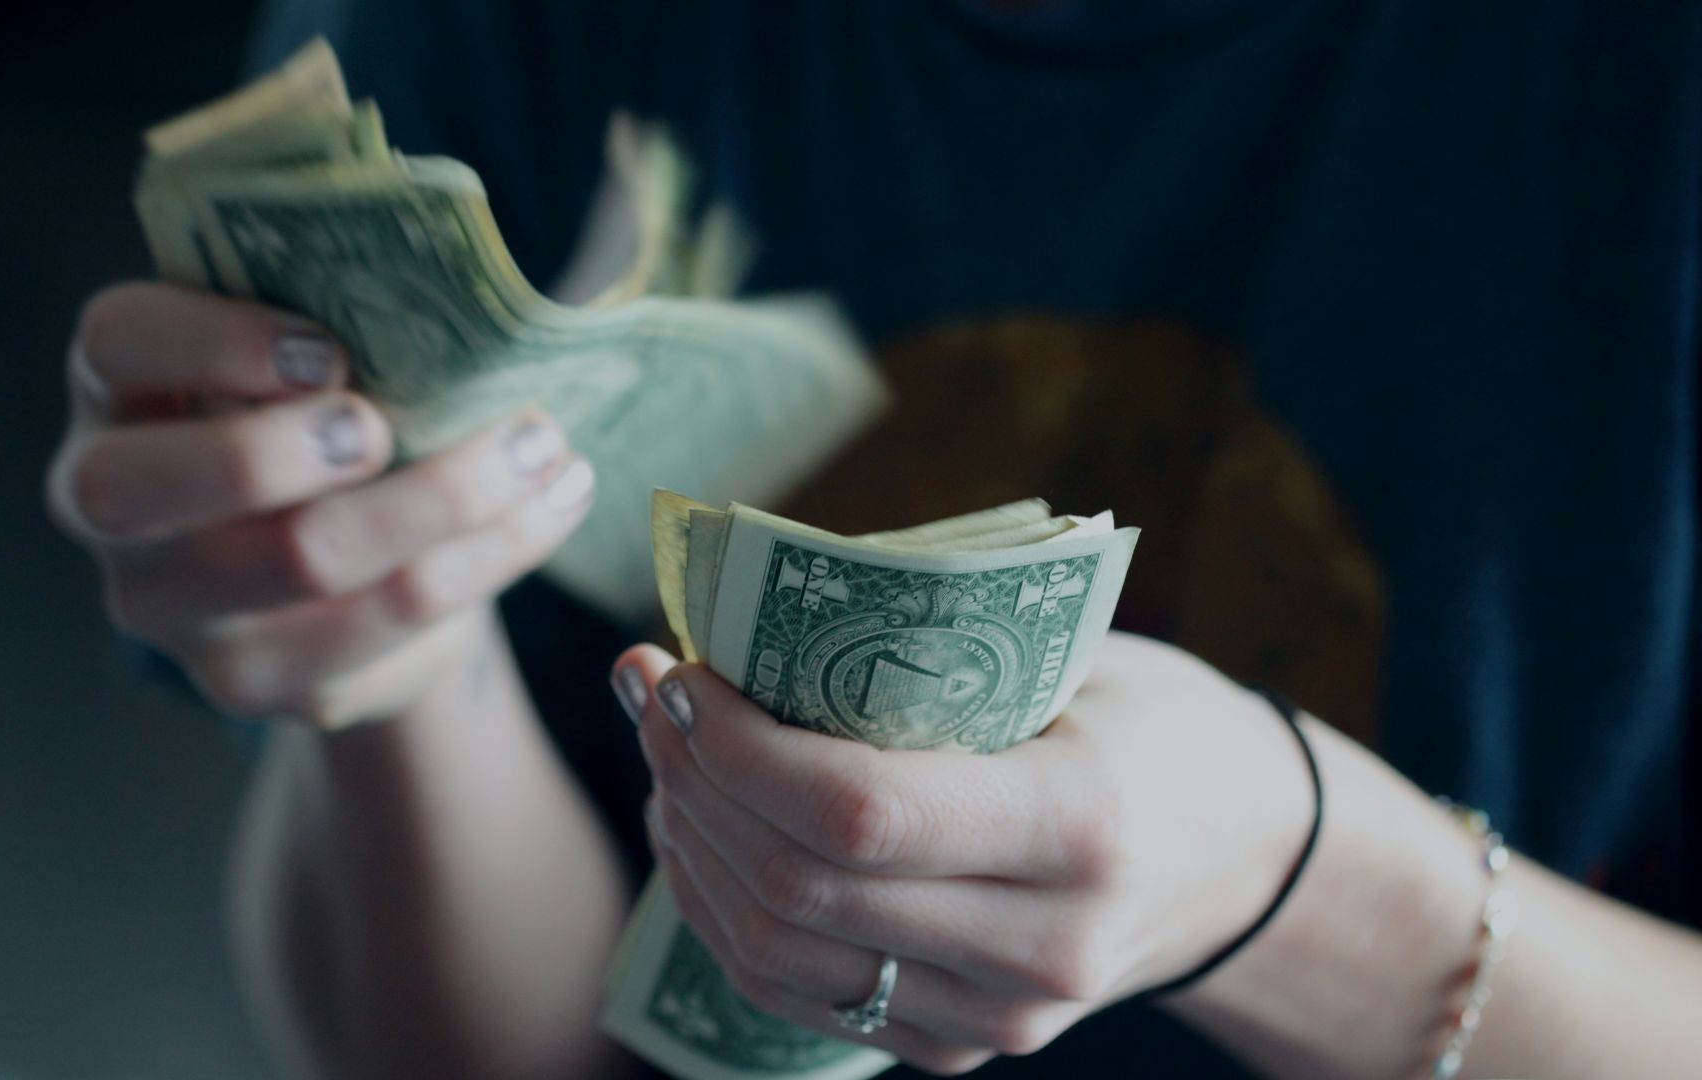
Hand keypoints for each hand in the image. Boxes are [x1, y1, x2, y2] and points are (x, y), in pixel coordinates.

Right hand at [47, 282, 594, 726]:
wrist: (346, 562)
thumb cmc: (323, 412)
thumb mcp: (307, 351)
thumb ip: (337, 309)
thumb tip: (462, 288)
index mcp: (118, 390)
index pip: (116, 344)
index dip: (211, 342)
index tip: (325, 349)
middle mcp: (113, 508)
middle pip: (156, 487)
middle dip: (284, 448)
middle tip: (385, 424)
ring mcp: (180, 612)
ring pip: (306, 561)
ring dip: (446, 496)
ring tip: (543, 445)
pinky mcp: (265, 682)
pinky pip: (391, 624)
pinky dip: (491, 555)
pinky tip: (552, 504)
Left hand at [616, 632, 1314, 1074]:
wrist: (1247, 859)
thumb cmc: (1155, 724)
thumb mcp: (1076, 657)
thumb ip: (931, 649)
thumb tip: (749, 615)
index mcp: (1079, 825)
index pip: (858, 812)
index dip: (737, 747)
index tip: (679, 671)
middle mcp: (1041, 945)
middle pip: (799, 888)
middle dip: (693, 782)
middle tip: (650, 692)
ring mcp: (1001, 1017)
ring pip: (778, 955)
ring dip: (691, 847)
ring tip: (665, 756)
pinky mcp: (962, 1047)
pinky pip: (799, 995)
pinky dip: (726, 912)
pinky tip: (702, 832)